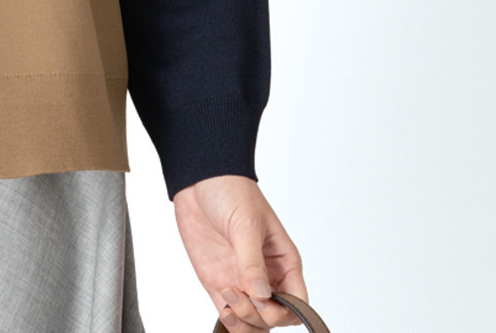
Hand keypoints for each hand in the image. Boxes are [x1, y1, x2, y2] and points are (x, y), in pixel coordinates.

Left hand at [173, 174, 307, 329]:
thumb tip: (261, 295)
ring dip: (245, 322)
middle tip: (240, 293)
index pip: (297, 302)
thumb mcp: (245, 223)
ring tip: (228, 297)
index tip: (265, 299)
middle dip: (260, 315)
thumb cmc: (231, 190)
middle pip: (275, 317)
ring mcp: (242, 281)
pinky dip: (230, 322)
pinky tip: (225, 310)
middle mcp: (266, 276)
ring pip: (254, 322)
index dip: (285, 311)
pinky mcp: (219, 282)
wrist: (198, 177)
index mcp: (283, 262)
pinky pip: (230, 315)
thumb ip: (252, 262)